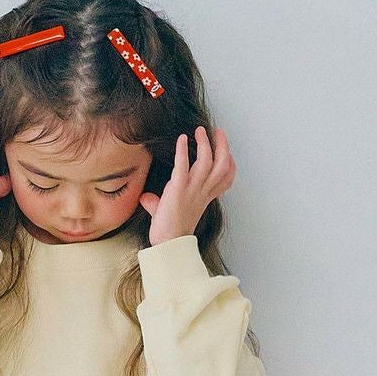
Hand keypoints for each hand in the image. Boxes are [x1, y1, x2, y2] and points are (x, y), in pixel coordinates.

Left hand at [138, 126, 235, 244]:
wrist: (167, 244)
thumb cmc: (168, 231)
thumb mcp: (166, 213)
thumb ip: (158, 202)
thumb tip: (145, 198)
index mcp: (204, 198)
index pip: (226, 179)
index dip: (231, 164)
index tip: (228, 153)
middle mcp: (202, 192)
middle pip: (222, 164)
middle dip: (223, 146)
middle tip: (218, 132)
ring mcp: (191, 190)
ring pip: (208, 161)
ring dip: (205, 143)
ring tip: (199, 131)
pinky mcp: (178, 189)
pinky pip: (183, 165)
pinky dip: (183, 150)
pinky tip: (182, 138)